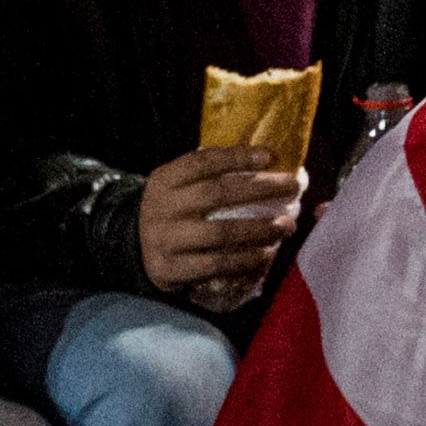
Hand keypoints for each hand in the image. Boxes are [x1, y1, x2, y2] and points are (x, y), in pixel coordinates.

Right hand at [137, 143, 305, 308]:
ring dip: (260, 229)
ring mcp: (165, 240)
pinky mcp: (170, 269)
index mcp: (164, 181)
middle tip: (293, 187)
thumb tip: (267, 162)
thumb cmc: (172, 210)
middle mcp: (162, 208)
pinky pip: (216, 264)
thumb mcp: (179, 186)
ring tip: (287, 226)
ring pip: (221, 233)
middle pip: (217, 194)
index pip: (201, 163)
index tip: (270, 155)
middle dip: (261, 189)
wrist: (131, 247)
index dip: (237, 157)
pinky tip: (265, 255)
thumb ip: (210, 175)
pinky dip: (246, 260)